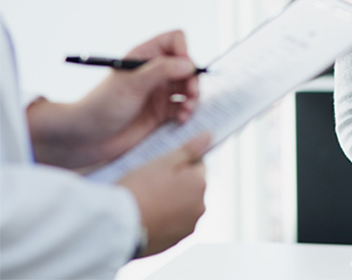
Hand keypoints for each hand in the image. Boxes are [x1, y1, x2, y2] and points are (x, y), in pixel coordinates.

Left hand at [28, 30, 200, 167]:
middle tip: (191, 94)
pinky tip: (181, 119)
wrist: (86, 138)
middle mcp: (154, 72)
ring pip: (189, 87)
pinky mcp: (162, 112)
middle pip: (187, 66)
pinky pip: (184, 107)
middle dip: (193, 79)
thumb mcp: (132, 85)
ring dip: (193, 97)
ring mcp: (159, 92)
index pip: (174, 41)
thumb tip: (189, 64)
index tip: (185, 68)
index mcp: (144, 56)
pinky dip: (187, 112)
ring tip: (187, 109)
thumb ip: (161, 71)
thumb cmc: (102, 106)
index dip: (184, 51)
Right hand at [118, 132, 209, 257]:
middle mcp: (199, 208)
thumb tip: (209, 136)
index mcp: (200, 185)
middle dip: (175, 183)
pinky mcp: (173, 243)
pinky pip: (171, 224)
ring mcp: (187, 227)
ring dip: (169, 202)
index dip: (179, 163)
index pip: (197, 166)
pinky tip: (144, 215)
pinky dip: (162, 219)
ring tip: (144, 200)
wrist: (116, 227)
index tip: (161, 166)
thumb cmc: (138, 190)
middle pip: (190, 187)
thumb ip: (189, 149)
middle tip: (149, 182)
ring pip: (181, 207)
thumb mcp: (162, 162)